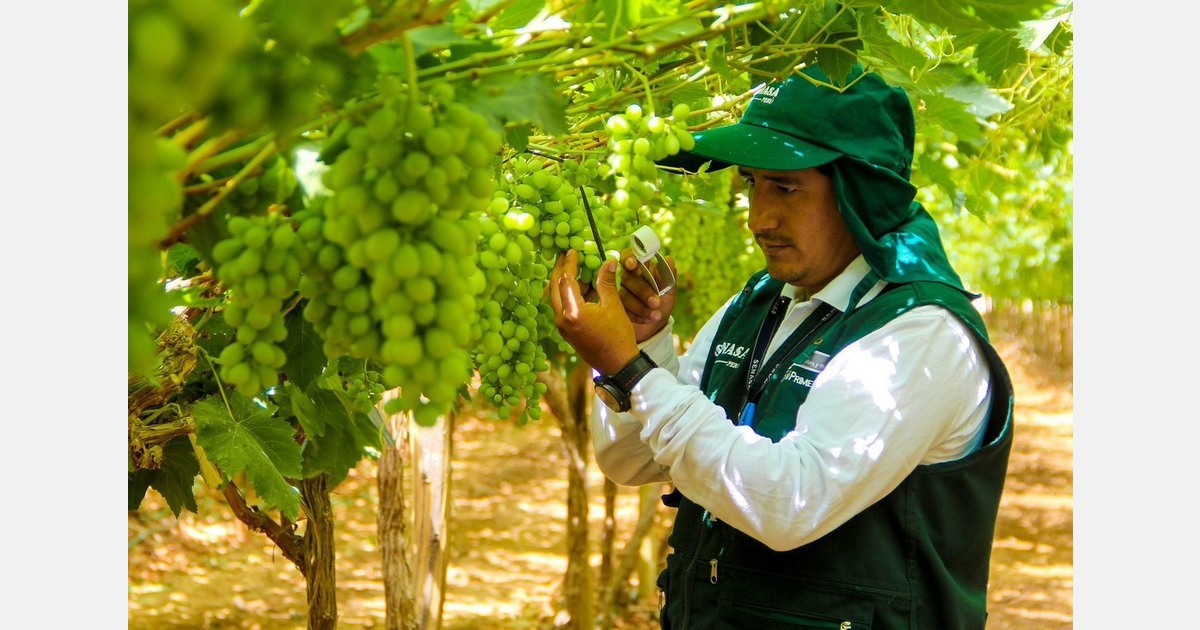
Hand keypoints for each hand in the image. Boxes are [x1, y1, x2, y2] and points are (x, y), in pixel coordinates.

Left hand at [549, 249, 639, 374]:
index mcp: (573, 312)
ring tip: (574, 268)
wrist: (618, 365)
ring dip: (562, 282)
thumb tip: (608, 261)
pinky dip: (567, 294)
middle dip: (559, 270)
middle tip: (565, 255)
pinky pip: (561, 307)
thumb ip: (606, 282)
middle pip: (554, 288)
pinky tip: (580, 287)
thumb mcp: (613, 306)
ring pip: (556, 298)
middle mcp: (562, 319)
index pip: (566, 280)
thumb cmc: (618, 336)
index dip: (569, 263)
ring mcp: (562, 327)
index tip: (572, 250)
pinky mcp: (566, 331)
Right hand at [617, 248, 677, 342]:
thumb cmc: (663, 301)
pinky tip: (648, 319)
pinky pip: (621, 310)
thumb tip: (669, 259)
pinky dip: (637, 316)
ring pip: (623, 295)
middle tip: (656, 302)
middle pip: (627, 277)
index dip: (629, 258)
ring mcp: (619, 292)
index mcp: (640, 267)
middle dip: (642, 290)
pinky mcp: (615, 307)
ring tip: (656, 315)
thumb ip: (668, 275)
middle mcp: (627, 277)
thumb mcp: (669, 289)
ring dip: (640, 306)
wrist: (659, 322)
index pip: (628, 256)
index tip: (634, 264)